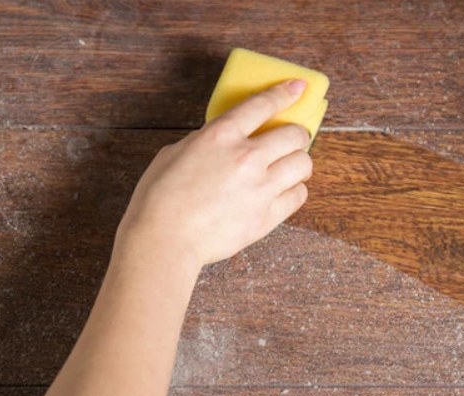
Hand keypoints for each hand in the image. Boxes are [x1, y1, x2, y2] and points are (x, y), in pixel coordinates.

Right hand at [116, 79, 313, 267]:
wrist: (164, 240)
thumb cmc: (159, 198)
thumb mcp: (175, 153)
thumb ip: (205, 142)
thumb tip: (221, 143)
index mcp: (220, 135)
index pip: (263, 105)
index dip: (285, 93)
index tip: (299, 87)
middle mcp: (246, 157)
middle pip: (294, 134)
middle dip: (296, 135)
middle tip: (290, 142)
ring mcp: (260, 187)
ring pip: (304, 164)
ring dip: (298, 163)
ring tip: (288, 169)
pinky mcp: (266, 216)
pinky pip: (299, 196)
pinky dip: (295, 191)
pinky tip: (283, 192)